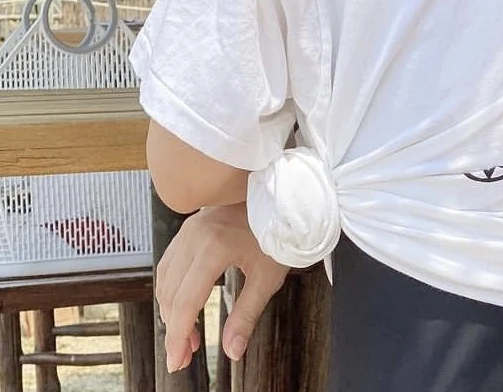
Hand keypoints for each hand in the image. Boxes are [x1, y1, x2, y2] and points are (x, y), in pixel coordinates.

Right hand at [156, 202, 289, 372]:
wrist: (281, 195)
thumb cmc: (278, 230)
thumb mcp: (267, 276)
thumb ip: (247, 315)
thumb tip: (233, 350)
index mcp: (214, 247)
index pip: (186, 303)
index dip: (178, 337)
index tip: (177, 362)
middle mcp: (195, 236)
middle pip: (171, 294)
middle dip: (174, 329)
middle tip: (184, 354)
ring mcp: (190, 228)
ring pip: (165, 279)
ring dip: (171, 309)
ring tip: (188, 334)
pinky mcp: (191, 225)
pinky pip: (170, 262)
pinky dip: (172, 287)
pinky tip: (184, 303)